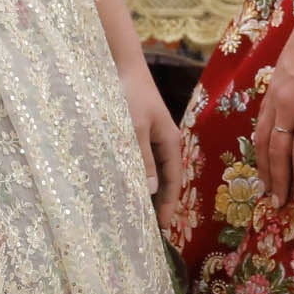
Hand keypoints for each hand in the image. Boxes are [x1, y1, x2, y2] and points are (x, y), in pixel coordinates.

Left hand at [124, 56, 187, 217]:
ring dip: (148, 192)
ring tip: (138, 215)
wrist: (120, 65)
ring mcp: (151, 137)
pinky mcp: (137, 132)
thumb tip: (150, 190)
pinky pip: (140, 162)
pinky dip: (137, 177)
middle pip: (166, 179)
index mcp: (170, 141)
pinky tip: (125, 187)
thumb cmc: (129, 95)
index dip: (170, 204)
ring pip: (152, 172)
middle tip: (150, 229)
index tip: (163, 228)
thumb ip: (141, 158)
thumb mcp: (134, 128)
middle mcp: (164, 141)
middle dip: (160, 203)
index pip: (173, 180)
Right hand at [253, 16, 293, 218]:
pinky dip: (258, 146)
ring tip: (265, 190)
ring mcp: (274, 98)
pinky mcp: (269, 90)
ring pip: (263, 140)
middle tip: (279, 205)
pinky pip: (259, 124)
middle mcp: (287, 106)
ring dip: (263, 168)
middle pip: (278, 153)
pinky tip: (261, 158)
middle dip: (279, 182)